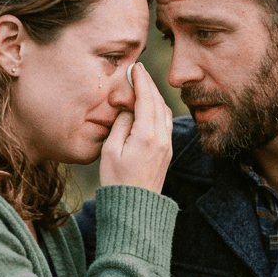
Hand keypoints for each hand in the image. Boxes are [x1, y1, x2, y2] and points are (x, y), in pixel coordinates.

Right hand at [99, 62, 173, 192]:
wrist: (134, 208)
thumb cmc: (117, 181)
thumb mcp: (110, 150)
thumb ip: (121, 124)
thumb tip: (128, 109)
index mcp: (146, 135)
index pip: (147, 98)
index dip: (141, 80)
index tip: (136, 67)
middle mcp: (162, 138)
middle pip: (158, 102)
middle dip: (149, 84)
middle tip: (138, 72)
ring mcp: (167, 146)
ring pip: (165, 112)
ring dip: (155, 97)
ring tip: (142, 87)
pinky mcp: (167, 152)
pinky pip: (166, 123)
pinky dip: (158, 110)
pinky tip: (149, 108)